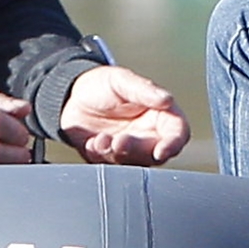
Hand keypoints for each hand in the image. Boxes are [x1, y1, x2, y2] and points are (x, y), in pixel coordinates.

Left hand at [55, 65, 188, 165]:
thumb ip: (145, 90)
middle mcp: (149, 134)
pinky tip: (91, 142)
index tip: (161, 151)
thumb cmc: (101, 84)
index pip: (178, 133)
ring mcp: (130, 148)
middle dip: (137, 151)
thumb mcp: (122, 81)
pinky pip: (110, 166)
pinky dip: (101, 156)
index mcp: (160, 114)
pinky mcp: (111, 157)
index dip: (174, 144)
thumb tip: (167, 99)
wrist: (70, 97)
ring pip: (134, 163)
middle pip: (156, 153)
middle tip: (119, 141)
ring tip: (100, 140)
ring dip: (117, 154)